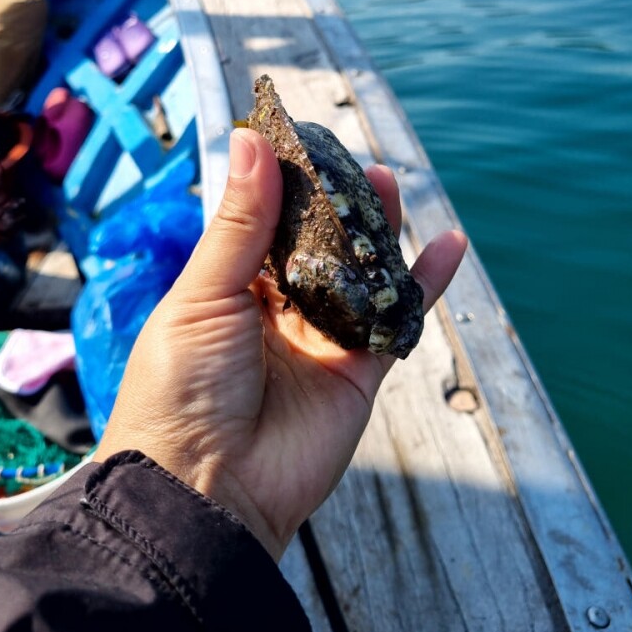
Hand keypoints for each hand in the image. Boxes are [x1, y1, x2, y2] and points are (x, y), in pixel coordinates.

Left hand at [97, 128, 466, 560]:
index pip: (263, 224)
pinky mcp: (358, 373)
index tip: (303, 141)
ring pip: (360, 276)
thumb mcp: (204, 295)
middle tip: (354, 164)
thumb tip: (250, 142)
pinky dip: (425, 284)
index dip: (285, 186)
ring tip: (389, 184)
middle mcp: (275, 312)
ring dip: (378, 232)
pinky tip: (450, 245)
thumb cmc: (181, 388)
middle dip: (336, 204)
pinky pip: (397, 321)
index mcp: (227, 289)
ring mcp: (319, 341)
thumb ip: (239, 223)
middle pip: (318, 246)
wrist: (205, 490)